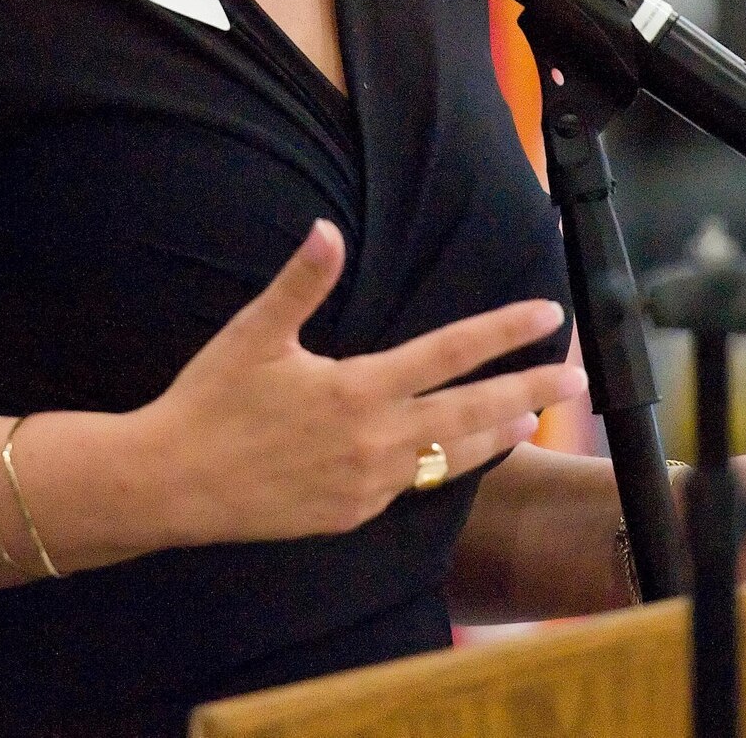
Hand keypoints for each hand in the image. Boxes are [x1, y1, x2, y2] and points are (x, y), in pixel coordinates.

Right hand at [146, 220, 584, 546]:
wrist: (168, 486)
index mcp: (357, 389)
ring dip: (497, 433)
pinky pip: (414, 485)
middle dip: (530, 390)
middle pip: (472, 412)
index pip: (451, 353)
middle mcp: (374, 440)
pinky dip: (445, 465)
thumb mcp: (254, 333)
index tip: (548, 313)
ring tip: (532, 417)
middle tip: (577, 377)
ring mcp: (367, 484)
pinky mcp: (351, 515)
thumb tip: (329, 230)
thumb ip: (300, 282)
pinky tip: (456, 452)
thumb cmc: (209, 401)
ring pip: (452, 457)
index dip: (504, 330)